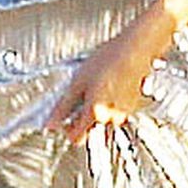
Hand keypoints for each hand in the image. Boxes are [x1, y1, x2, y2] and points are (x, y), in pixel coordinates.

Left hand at [48, 14, 169, 143]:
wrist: (137, 49)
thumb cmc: (110, 60)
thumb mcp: (78, 81)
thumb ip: (63, 106)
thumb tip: (51, 123)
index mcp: (95, 113)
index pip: (77, 138)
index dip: (67, 129)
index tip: (63, 119)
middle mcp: (112, 117)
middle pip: (91, 129)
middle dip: (83, 118)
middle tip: (79, 98)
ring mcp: (124, 111)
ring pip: (104, 118)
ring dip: (98, 108)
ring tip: (97, 86)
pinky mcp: (133, 104)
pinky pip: (116, 109)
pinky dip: (111, 101)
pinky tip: (110, 83)